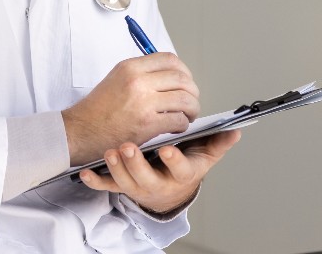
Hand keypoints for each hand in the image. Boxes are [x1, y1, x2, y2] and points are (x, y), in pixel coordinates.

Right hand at [61, 53, 199, 165]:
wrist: (78, 132)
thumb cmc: (96, 110)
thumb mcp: (116, 79)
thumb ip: (141, 74)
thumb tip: (169, 75)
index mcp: (131, 67)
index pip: (170, 59)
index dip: (184, 71)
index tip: (185, 82)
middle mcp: (138, 80)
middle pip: (182, 79)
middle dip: (192, 91)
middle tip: (191, 101)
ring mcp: (143, 102)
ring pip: (185, 99)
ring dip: (192, 108)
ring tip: (187, 115)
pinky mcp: (146, 124)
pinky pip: (178, 119)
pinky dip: (183, 124)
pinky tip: (176, 127)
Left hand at [79, 129, 241, 213]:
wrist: (167, 189)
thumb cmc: (184, 167)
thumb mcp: (204, 157)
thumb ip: (217, 143)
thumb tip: (235, 131)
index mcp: (180, 175)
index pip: (178, 170)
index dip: (173, 161)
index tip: (167, 149)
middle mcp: (158, 183)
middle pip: (146, 179)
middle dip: (136, 165)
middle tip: (129, 147)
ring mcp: (138, 186)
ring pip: (124, 182)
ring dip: (116, 169)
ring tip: (111, 152)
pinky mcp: (123, 185)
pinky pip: (107, 187)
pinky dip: (96, 181)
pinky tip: (86, 173)